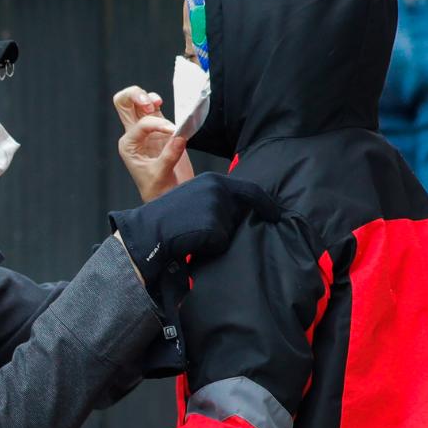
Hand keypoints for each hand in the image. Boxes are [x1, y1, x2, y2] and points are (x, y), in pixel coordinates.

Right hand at [108, 172, 280, 293]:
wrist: (149, 232)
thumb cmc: (169, 219)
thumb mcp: (194, 197)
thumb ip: (217, 198)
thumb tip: (244, 209)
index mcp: (213, 180)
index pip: (251, 191)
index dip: (267, 204)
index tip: (277, 215)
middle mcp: (218, 190)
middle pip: (243, 211)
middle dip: (234, 224)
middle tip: (206, 229)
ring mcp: (216, 208)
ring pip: (232, 229)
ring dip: (219, 237)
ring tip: (194, 232)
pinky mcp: (214, 227)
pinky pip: (222, 243)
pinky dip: (212, 247)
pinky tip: (193, 241)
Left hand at [112, 86, 194, 201]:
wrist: (167, 198)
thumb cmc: (158, 190)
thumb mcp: (161, 175)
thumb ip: (169, 155)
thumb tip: (179, 136)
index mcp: (129, 145)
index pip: (141, 124)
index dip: (157, 124)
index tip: (172, 131)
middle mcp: (134, 135)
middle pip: (124, 103)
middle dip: (135, 96)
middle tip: (150, 104)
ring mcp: (147, 131)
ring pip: (139, 102)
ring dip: (147, 97)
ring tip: (156, 103)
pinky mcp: (160, 129)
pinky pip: (154, 108)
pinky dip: (157, 101)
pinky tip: (161, 103)